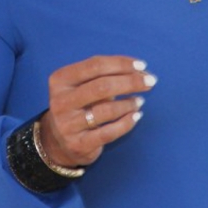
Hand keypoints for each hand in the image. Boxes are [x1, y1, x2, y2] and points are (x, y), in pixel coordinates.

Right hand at [38, 55, 155, 167]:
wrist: (58, 142)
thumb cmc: (79, 106)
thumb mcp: (82, 86)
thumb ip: (104, 76)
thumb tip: (140, 72)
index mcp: (60, 80)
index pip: (95, 65)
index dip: (121, 63)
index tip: (142, 66)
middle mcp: (60, 101)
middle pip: (102, 86)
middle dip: (130, 82)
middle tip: (150, 81)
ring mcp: (68, 124)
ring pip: (106, 110)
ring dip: (129, 104)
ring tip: (139, 101)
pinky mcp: (78, 144)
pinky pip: (109, 132)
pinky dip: (126, 123)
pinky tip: (136, 117)